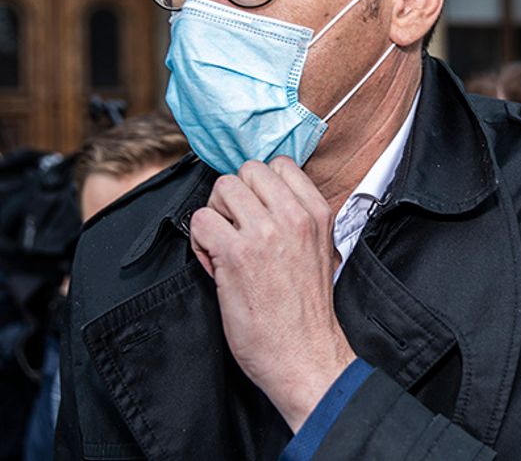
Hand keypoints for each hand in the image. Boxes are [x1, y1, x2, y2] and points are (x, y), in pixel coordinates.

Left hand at [188, 157, 355, 432]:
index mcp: (317, 213)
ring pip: (222, 188)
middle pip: (247, 170)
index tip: (255, 212)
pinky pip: (201, 220)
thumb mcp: (320, 251)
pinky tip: (214, 264)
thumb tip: (262, 197)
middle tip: (235, 229)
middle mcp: (293, 216)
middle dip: (234, 197)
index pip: (280, 163)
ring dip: (215, 215)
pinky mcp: (236, 253)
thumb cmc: (306, 312)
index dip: (259, 186)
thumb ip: (296, 219)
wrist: (304, 356)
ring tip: (224, 247)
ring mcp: (265, 232)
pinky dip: (199, 242)